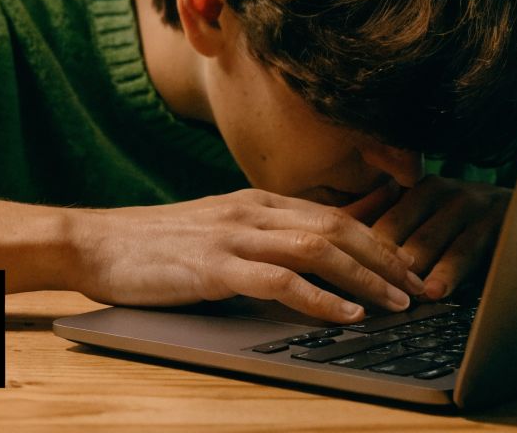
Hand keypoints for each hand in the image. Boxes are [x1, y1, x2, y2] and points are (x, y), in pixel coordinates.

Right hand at [66, 188, 426, 322]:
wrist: (95, 243)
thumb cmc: (150, 245)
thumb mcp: (212, 232)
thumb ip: (256, 240)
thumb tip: (301, 264)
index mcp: (253, 200)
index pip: (332, 215)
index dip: (378, 241)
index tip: (409, 267)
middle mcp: (250, 210)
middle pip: (338, 228)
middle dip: (387, 259)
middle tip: (422, 288)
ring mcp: (232, 235)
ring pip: (319, 249)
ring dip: (366, 278)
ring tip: (399, 303)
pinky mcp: (214, 267)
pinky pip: (281, 281)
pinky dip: (321, 298)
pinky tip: (347, 315)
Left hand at [342, 176, 509, 299]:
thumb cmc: (468, 228)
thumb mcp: (429, 223)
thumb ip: (391, 230)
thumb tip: (340, 245)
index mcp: (417, 189)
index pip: (378, 220)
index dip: (355, 248)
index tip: (333, 271)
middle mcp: (441, 191)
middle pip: (398, 229)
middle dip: (377, 261)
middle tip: (354, 285)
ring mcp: (470, 203)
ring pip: (430, 239)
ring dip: (412, 269)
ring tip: (393, 291)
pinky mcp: (499, 221)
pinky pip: (468, 248)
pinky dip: (450, 271)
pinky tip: (437, 291)